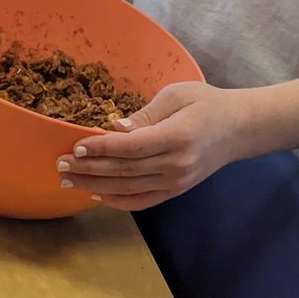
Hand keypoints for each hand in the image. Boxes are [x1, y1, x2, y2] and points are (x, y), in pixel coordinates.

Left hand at [55, 81, 242, 210]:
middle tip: (59, 165)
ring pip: (128, 190)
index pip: (132, 147)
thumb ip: (145, 114)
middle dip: (89, 169)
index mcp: (177, 137)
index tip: (76, 147)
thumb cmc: (206, 103)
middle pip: (124, 171)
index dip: (101, 148)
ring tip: (68, 181)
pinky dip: (117, 200)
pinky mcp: (175, 191)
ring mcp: (176, 183)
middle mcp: (176, 165)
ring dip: (95, 186)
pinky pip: (142, 201)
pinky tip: (96, 193)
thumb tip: (114, 127)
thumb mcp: (177, 95)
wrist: (239, 129)